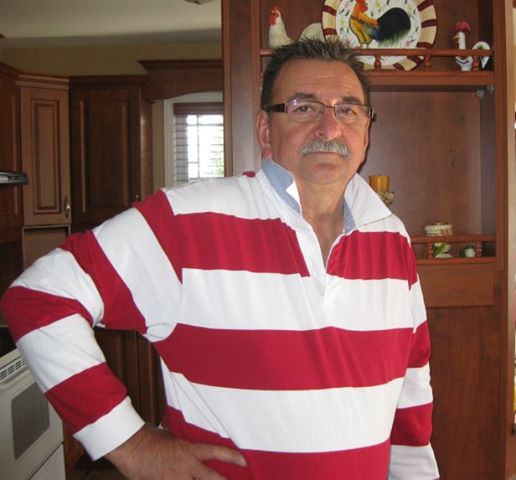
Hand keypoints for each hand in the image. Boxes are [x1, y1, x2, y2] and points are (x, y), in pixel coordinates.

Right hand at [105, 424, 246, 478]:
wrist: (131, 448)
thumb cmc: (151, 439)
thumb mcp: (174, 438)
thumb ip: (187, 446)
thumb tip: (195, 451)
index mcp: (189, 451)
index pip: (215, 452)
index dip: (231, 457)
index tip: (243, 461)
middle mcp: (185, 468)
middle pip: (211, 479)